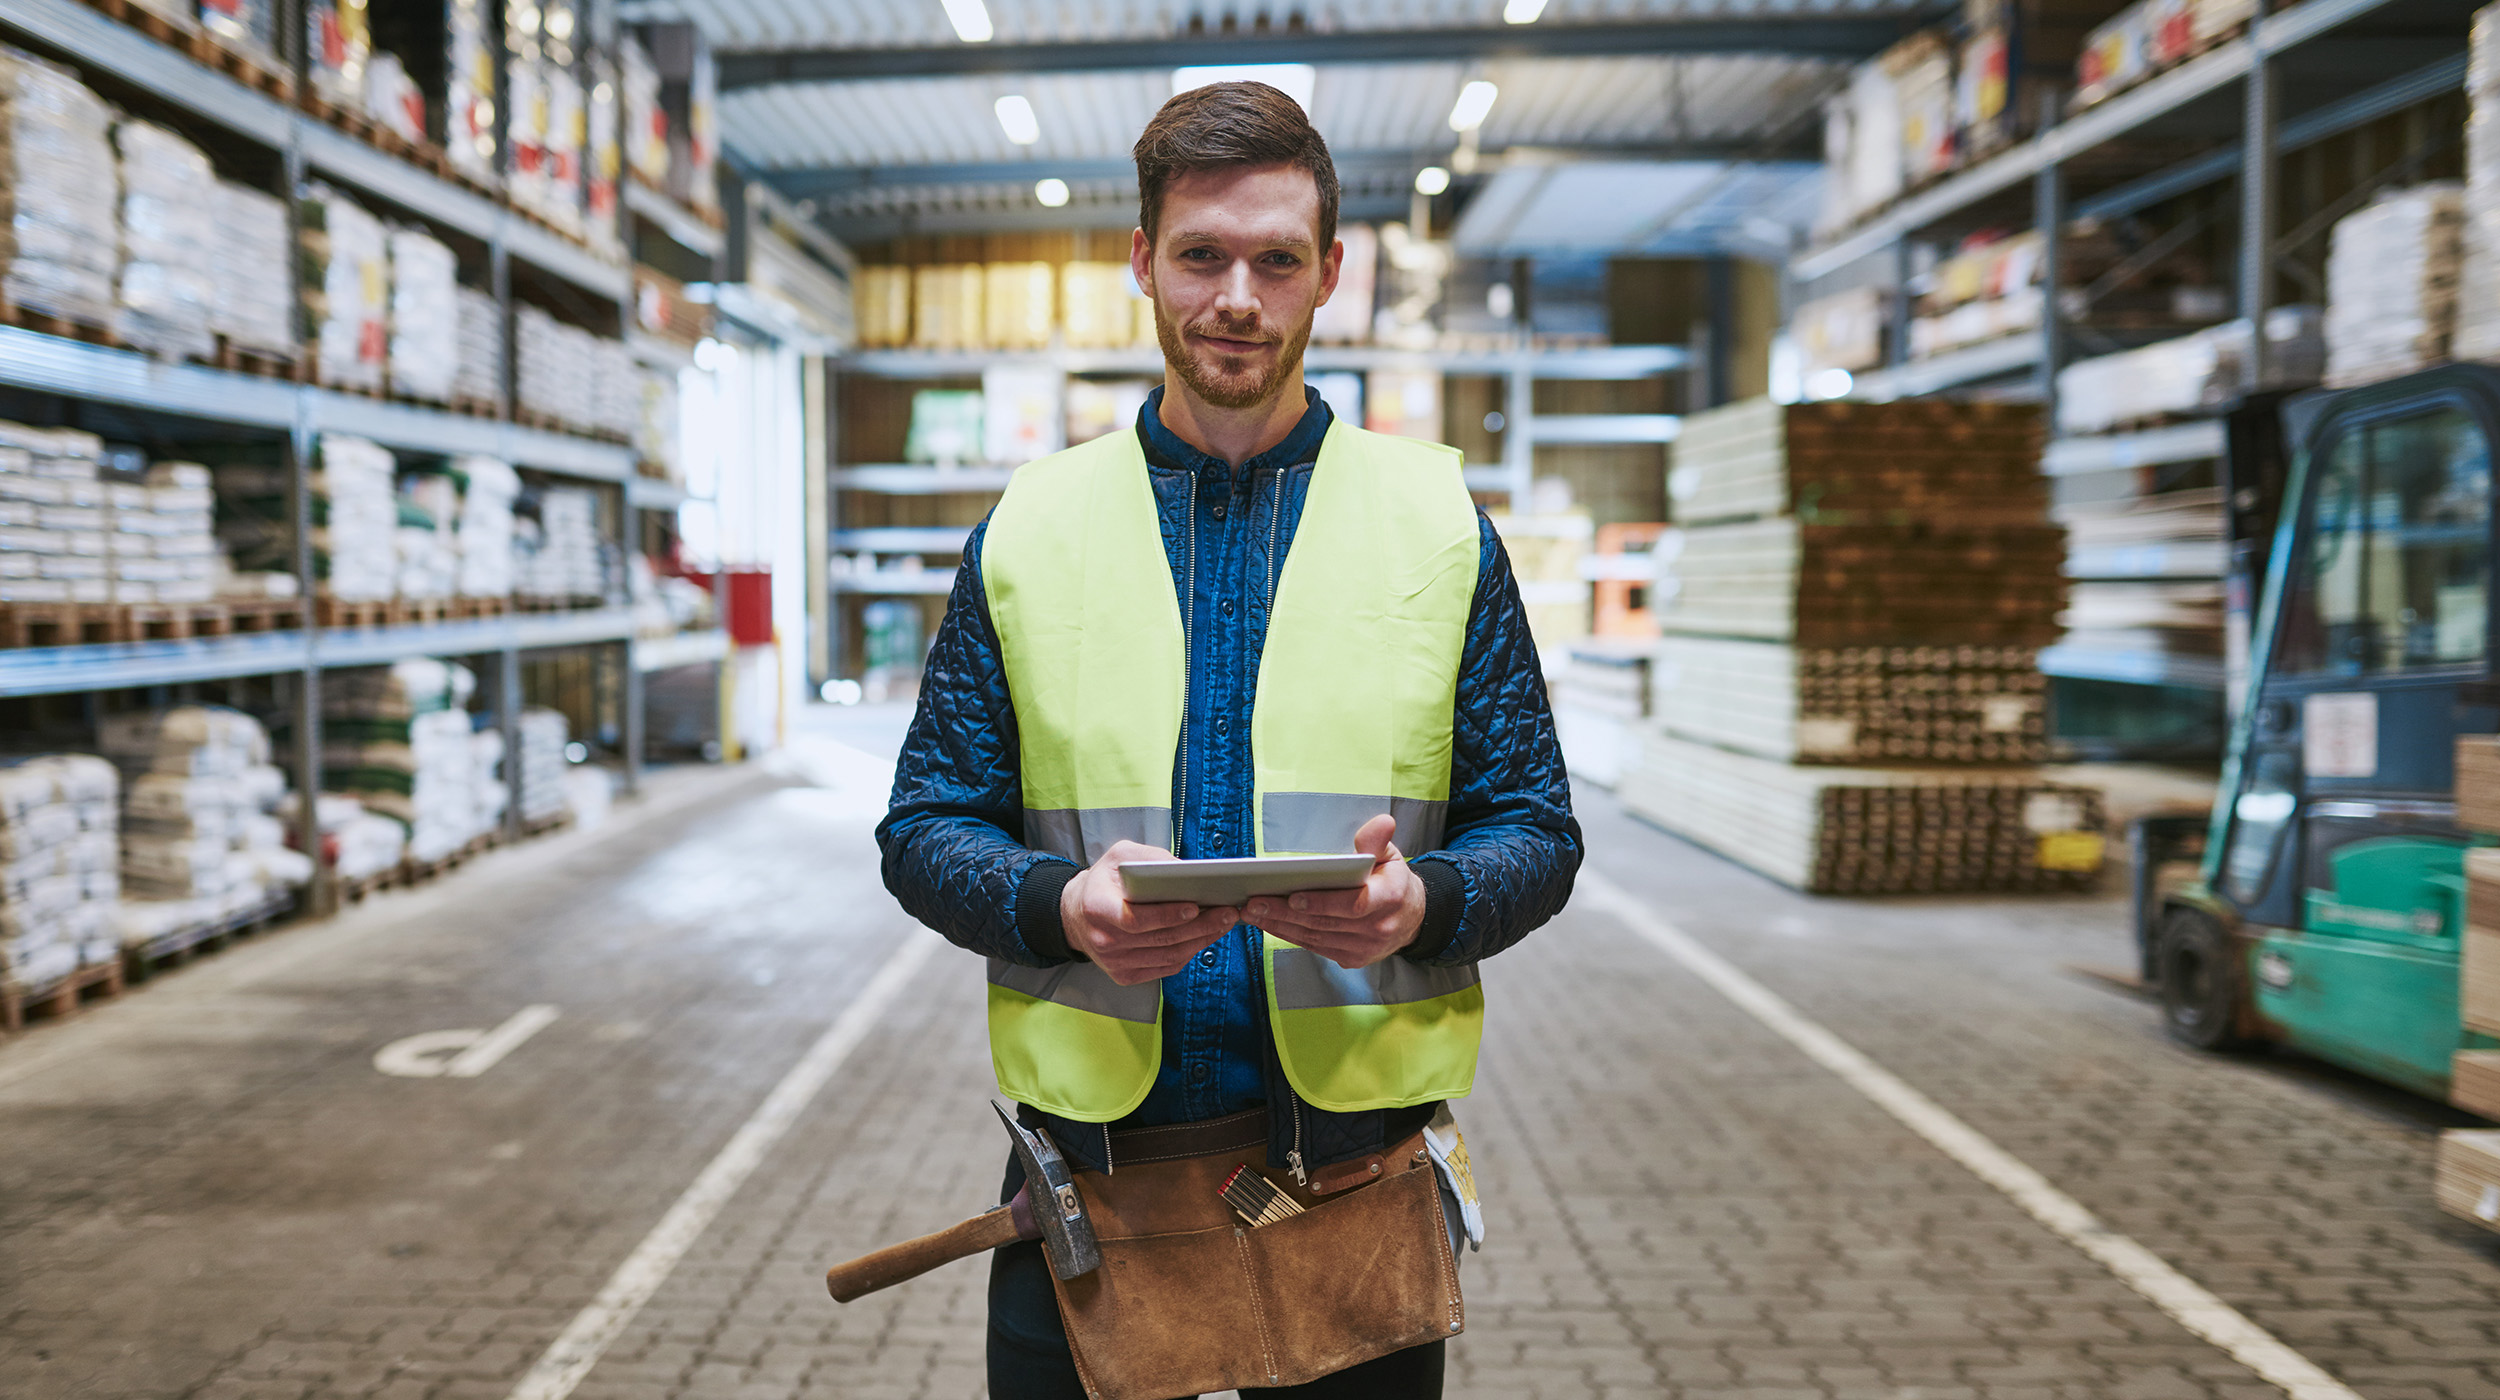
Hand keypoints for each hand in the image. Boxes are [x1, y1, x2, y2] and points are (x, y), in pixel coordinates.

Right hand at [1060, 840, 1239, 985]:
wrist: (1077, 914)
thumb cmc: (1103, 882)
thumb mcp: (1119, 856)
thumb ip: (1151, 859)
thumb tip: (1188, 872)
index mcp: (1097, 908)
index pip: (1135, 919)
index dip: (1167, 916)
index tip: (1195, 906)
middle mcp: (1104, 940)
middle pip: (1160, 939)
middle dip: (1200, 926)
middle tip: (1227, 913)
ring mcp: (1114, 962)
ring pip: (1168, 956)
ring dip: (1201, 940)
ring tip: (1223, 923)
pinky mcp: (1125, 975)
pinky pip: (1165, 967)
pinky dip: (1189, 952)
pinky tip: (1205, 937)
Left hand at [1246, 814, 1425, 969]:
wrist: (1411, 919)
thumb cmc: (1393, 882)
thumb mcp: (1390, 856)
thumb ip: (1378, 840)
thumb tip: (1382, 822)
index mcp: (1390, 898)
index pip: (1353, 904)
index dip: (1321, 903)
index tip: (1292, 896)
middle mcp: (1379, 928)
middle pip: (1325, 923)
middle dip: (1284, 913)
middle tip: (1253, 902)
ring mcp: (1365, 948)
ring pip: (1315, 938)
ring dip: (1280, 926)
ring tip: (1252, 912)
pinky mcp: (1352, 959)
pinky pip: (1315, 947)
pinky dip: (1290, 936)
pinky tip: (1269, 924)